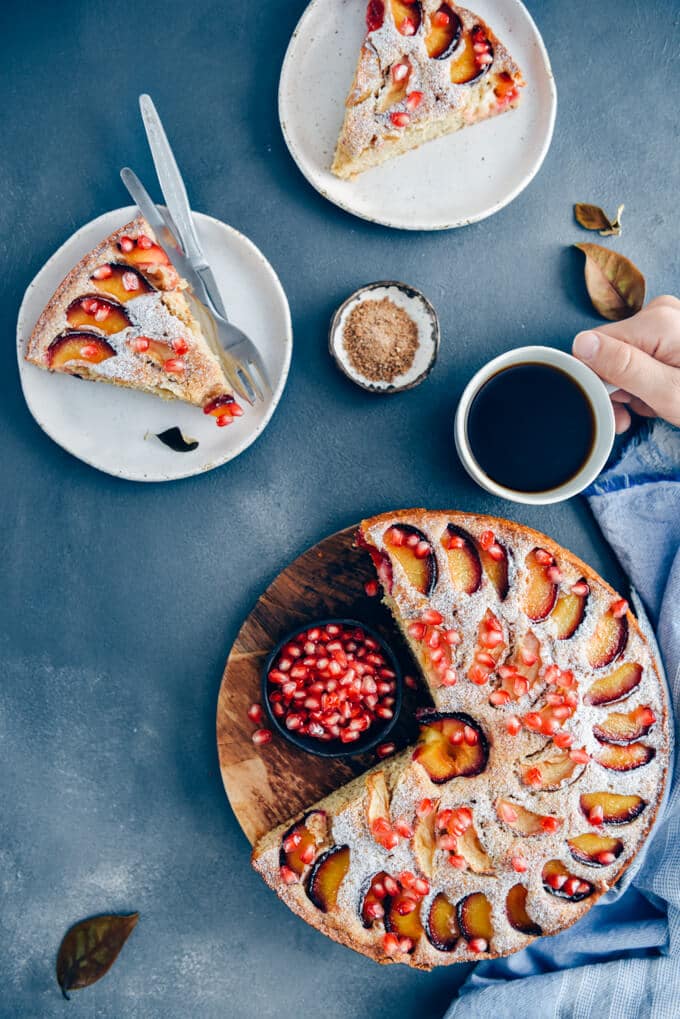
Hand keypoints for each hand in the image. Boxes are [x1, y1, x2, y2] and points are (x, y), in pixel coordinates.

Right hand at [572, 295, 679, 432]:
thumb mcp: (667, 393)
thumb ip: (623, 367)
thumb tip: (582, 345)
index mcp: (657, 322)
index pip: (595, 346)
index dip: (596, 381)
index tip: (612, 408)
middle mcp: (660, 312)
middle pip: (610, 351)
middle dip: (615, 387)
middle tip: (633, 417)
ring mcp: (668, 320)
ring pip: (624, 356)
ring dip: (631, 387)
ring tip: (653, 407)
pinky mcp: (673, 331)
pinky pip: (642, 354)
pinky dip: (645, 379)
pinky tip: (658, 394)